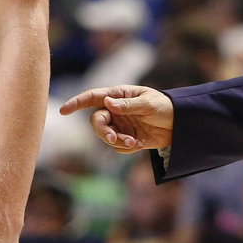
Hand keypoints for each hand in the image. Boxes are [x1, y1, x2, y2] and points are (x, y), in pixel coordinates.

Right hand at [59, 85, 173, 151]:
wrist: (179, 125)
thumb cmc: (164, 107)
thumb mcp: (148, 104)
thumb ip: (127, 105)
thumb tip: (108, 103)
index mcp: (118, 96)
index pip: (93, 98)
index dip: (76, 103)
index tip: (64, 110)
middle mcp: (115, 110)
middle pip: (96, 122)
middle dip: (103, 131)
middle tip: (114, 138)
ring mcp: (120, 125)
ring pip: (105, 136)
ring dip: (117, 141)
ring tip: (133, 141)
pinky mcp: (127, 138)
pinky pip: (117, 147)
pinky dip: (125, 147)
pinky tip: (139, 143)